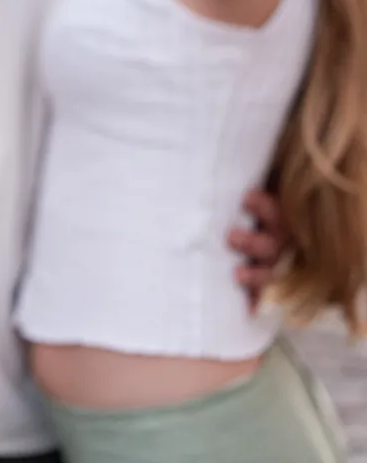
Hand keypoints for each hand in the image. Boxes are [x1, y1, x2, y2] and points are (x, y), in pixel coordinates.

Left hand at [228, 189, 286, 311]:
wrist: (248, 220)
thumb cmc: (233, 195)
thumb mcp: (237, 183)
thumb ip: (223, 178)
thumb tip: (187, 152)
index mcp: (272, 209)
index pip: (273, 208)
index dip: (263, 205)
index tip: (245, 199)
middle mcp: (276, 235)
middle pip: (272, 240)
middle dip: (253, 241)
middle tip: (231, 236)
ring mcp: (272, 258)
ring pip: (271, 267)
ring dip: (257, 274)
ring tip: (238, 274)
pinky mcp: (264, 275)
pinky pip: (265, 292)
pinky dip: (258, 301)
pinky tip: (249, 310)